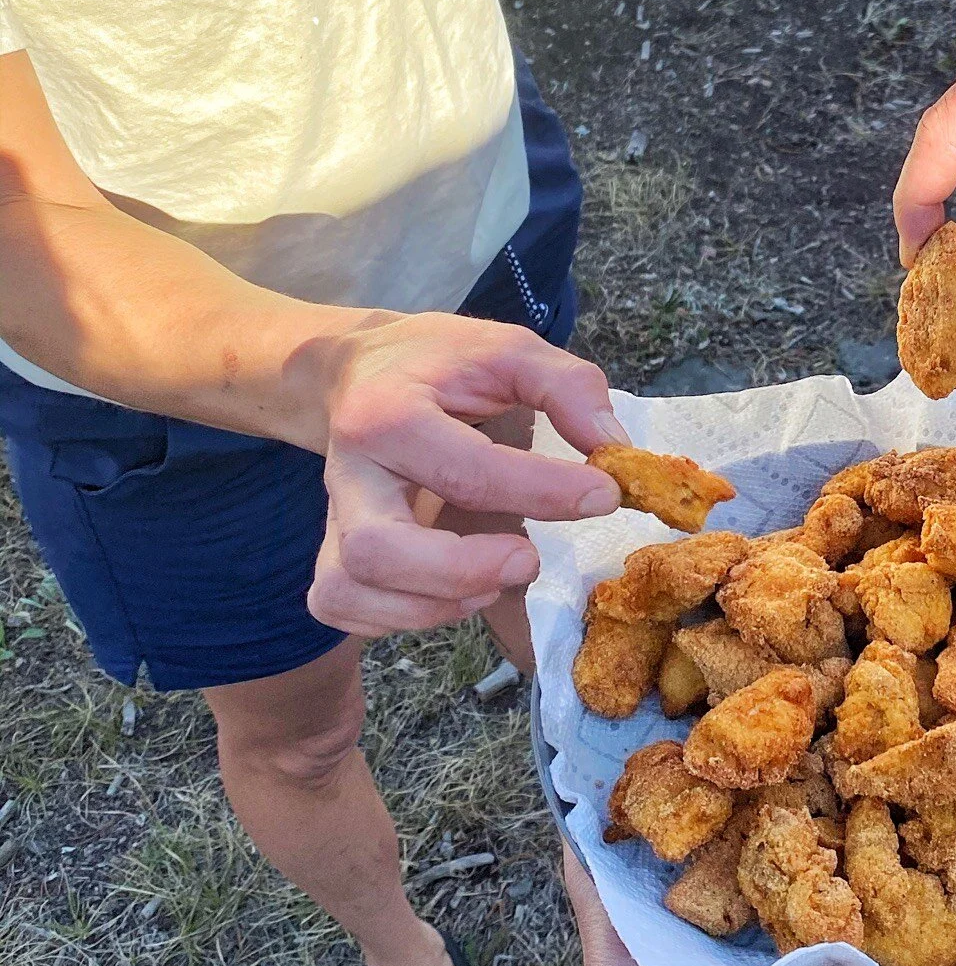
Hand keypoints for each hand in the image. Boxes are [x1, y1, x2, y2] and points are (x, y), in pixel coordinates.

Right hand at [308, 315, 626, 636]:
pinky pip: (344, 605)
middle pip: (377, 549)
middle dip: (460, 570)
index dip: (543, 491)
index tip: (605, 495)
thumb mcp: (507, 349)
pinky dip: (398, 617)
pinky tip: (453, 594)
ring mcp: (335, 516)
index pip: (465, 470)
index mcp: (389, 413)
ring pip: (352, 588)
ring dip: (432, 605)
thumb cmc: (439, 361)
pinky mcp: (333, 547)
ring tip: (495, 582)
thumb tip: (613, 446)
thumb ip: (566, 386)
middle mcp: (349, 472)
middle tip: (528, 559)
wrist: (359, 370)